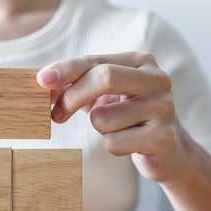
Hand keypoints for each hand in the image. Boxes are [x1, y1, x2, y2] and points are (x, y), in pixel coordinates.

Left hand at [37, 52, 192, 183]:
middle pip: (104, 78)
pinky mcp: (163, 138)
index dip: (66, 71)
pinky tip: (129, 144)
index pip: (95, 61)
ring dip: (98, 129)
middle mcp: (157, 79)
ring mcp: (163, 108)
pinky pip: (113, 143)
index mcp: (141, 62)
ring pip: (102, 118)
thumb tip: (44, 81)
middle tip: (57, 114)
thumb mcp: (105, 94)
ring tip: (117, 130)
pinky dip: (112, 146)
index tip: (41, 81)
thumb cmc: (128, 117)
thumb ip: (79, 82)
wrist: (169, 149)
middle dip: (72, 97)